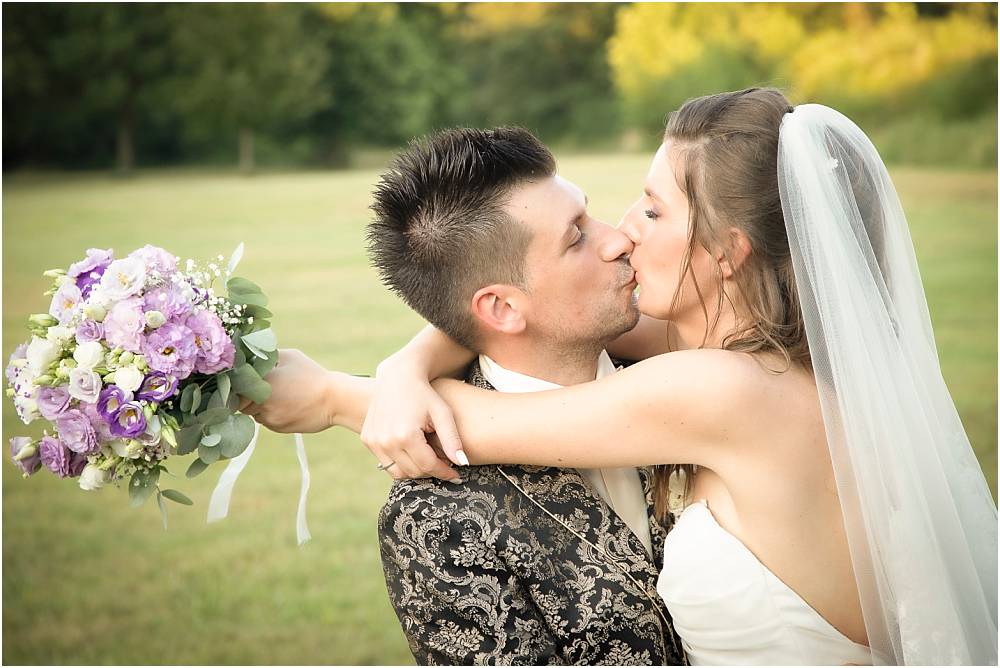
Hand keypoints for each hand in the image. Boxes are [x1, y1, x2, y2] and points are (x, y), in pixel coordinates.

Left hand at [239, 348, 337, 433]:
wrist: (334, 400)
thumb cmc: (312, 375)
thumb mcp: (290, 356)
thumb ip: (266, 356)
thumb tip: (249, 358)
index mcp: (262, 381)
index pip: (235, 386)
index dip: (239, 384)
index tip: (247, 380)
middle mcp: (261, 401)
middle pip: (241, 402)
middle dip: (248, 396)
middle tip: (264, 388)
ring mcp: (269, 416)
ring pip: (253, 412)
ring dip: (259, 406)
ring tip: (279, 396)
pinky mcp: (277, 427)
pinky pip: (266, 421)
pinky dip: (271, 414)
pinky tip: (287, 406)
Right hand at [360, 355, 464, 482]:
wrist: (397, 377)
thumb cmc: (425, 394)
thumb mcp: (443, 414)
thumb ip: (453, 440)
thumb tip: (463, 464)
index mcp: (406, 435)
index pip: (428, 466)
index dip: (445, 473)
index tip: (456, 475)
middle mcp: (386, 441)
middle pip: (414, 471)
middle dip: (431, 471)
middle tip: (443, 464)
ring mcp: (374, 441)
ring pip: (398, 472)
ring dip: (415, 470)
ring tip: (429, 458)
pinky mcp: (368, 439)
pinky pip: (386, 462)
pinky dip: (401, 462)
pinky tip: (413, 451)